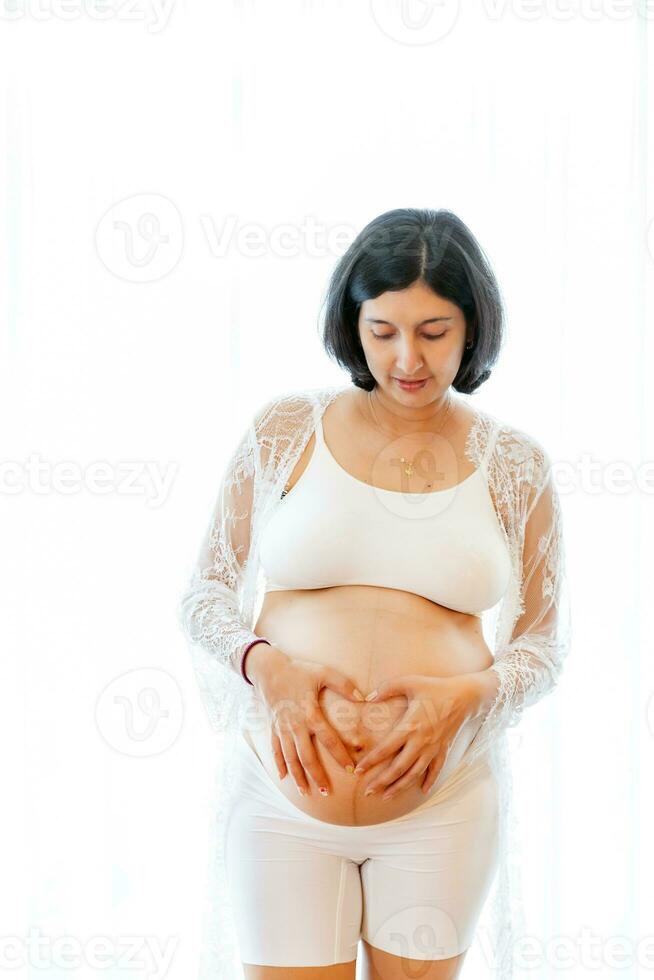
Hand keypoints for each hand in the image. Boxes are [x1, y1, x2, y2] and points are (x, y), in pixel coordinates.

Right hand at [257, 656, 365, 797]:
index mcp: (310, 713)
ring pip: (290, 757)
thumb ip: (343, 684)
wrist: (269, 669)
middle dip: (316, 775)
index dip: (340, 755)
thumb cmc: (298, 670)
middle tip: (326, 792)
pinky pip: (276, 750)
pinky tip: (284, 778)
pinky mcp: (274, 728)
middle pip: (307, 756)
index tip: (350, 769)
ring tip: (306, 792)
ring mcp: (282, 728)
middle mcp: (295, 725)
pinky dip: (279, 764)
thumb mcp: (323, 672)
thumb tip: (363, 697)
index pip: (328, 739)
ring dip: (298, 776)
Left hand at [353, 674, 481, 799]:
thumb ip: (387, 688)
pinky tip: (422, 791)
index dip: (371, 761)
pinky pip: (435, 770)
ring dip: (400, 787)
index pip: (386, 749)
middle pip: (398, 768)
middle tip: (368, 792)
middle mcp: (420, 742)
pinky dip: (429, 781)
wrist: (464, 696)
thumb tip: (368, 697)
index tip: (358, 771)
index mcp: (409, 726)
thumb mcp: (409, 682)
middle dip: (382, 782)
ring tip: (387, 796)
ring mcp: (433, 748)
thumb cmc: (434, 687)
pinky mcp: (443, 749)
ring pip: (414, 774)